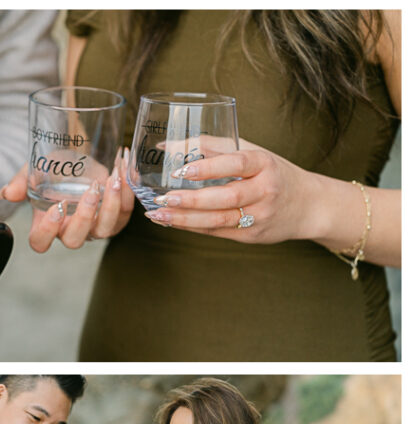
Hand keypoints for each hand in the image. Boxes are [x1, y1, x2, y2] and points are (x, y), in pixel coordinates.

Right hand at [0, 150, 133, 252]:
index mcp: (47, 224)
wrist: (79, 153)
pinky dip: (127, 193)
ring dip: (111, 205)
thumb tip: (8, 193)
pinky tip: (123, 171)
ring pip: (104, 230)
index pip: (40, 242)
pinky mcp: (117, 219)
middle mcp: (70, 230)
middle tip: (91, 189)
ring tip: (112, 178)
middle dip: (84, 217)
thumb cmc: (55, 164)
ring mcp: (95, 228)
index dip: (47, 231)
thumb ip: (22, 180)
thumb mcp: (35, 167)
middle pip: (75, 240)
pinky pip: (125, 215)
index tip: (56, 207)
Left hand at [144, 140, 316, 245]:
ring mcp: (259, 216)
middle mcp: (265, 191)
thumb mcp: (254, 153)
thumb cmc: (273, 173)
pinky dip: (192, 227)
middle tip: (163, 197)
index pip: (236, 164)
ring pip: (218, 220)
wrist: (308, 206)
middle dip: (192, 199)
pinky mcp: (251, 236)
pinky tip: (172, 221)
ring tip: (159, 213)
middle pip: (225, 197)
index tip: (182, 170)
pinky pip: (217, 232)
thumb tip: (170, 144)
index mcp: (265, 164)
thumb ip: (216, 148)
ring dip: (185, 219)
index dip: (208, 168)